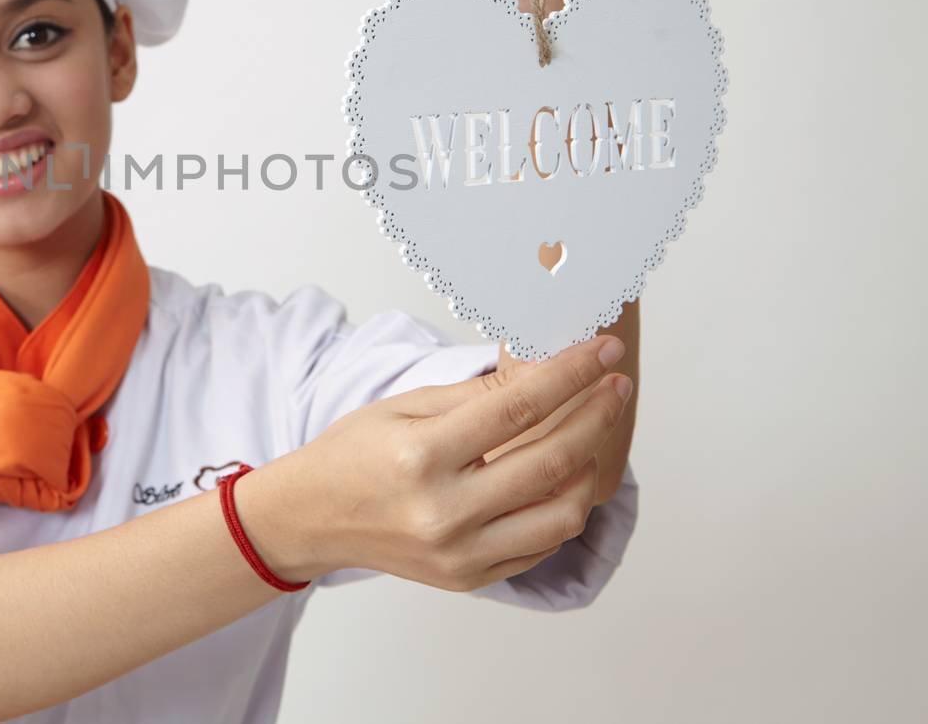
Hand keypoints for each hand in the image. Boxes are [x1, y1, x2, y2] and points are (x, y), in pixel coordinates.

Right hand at [286, 333, 632, 589]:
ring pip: (560, 516)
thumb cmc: (354, 453)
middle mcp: (443, 511)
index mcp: (421, 456)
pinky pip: (539, 546)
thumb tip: (544, 368)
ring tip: (588, 437)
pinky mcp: (468, 578)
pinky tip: (559, 477)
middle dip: (596, 416)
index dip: (571, 374)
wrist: (311, 518)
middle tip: (616, 385)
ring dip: (587, 469)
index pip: (517, 408)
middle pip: (550, 462)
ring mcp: (459, 553)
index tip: (605, 349)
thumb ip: (477, 395)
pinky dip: (560, 509)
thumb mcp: (405, 407)